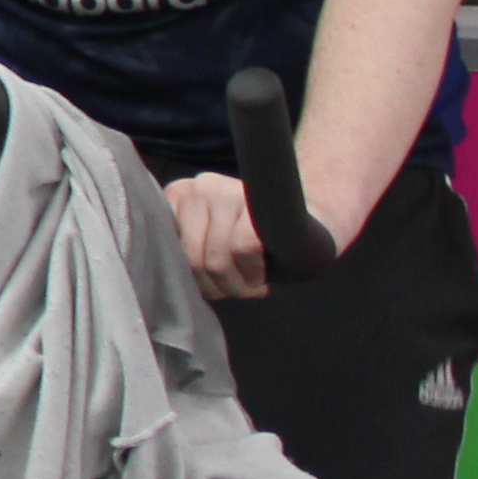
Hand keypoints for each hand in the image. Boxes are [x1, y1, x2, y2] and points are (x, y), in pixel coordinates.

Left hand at [165, 169, 352, 299]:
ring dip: (237, 287)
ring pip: (216, 259)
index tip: (216, 287)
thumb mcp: (209, 244)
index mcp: (177, 196)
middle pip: (191, 259)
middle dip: (217, 287)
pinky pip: (244, 248)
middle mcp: (197, 187)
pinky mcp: (255, 200)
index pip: (168, 251)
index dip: (194, 280)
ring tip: (253, 287)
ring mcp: (225, 190)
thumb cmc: (252, 244)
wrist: (309, 226)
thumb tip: (171, 284)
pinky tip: (262, 278)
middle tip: (241, 291)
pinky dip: (254, 273)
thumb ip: (186, 252)